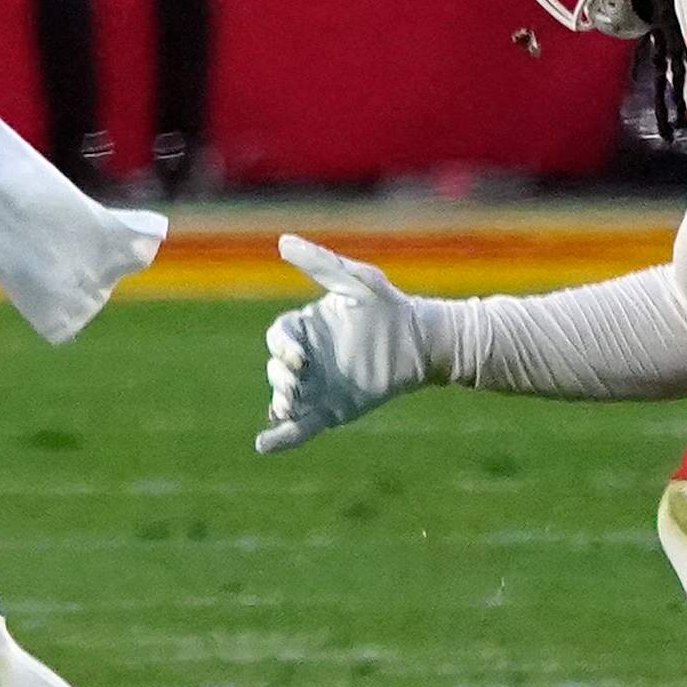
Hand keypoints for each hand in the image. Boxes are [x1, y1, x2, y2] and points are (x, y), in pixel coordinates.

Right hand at [256, 234, 429, 452]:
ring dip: (281, 403)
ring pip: (285, 399)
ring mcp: (316, 387)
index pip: (278, 337)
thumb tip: (283, 241)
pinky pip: (300, 428)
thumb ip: (321, 264)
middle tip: (297, 382)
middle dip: (280, 377)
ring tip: (287, 408)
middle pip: (276, 370)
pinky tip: (264, 445)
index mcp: (305, 329)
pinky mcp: (331, 411)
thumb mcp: (355, 281)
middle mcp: (305, 359)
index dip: (281, 347)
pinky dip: (281, 438)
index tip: (299, 356)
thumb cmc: (389, 306)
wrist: (422, 342)